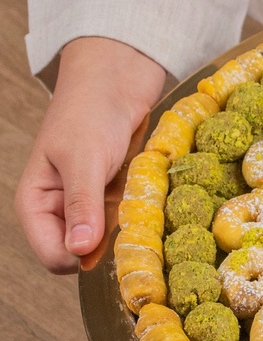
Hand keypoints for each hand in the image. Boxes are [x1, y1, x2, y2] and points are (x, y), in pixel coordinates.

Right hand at [16, 38, 166, 273]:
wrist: (116, 83)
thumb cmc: (91, 113)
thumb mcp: (84, 158)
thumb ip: (81, 204)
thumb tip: (78, 251)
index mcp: (37, 203)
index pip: (52, 256)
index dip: (80, 258)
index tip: (110, 240)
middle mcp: (60, 210)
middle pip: (82, 255)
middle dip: (106, 246)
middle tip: (131, 219)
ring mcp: (90, 206)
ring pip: (108, 242)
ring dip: (126, 231)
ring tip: (139, 202)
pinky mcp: (114, 198)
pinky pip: (126, 223)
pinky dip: (138, 217)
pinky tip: (148, 198)